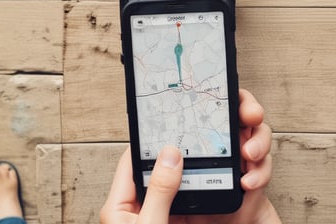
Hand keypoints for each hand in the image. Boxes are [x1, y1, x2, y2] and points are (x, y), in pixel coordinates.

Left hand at [100, 89, 281, 223]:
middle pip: (155, 167)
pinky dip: (199, 185)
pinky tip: (214, 177)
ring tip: (206, 150)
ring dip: (189, 167)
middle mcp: (138, 204)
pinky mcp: (175, 219)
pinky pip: (188, 195)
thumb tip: (172, 154)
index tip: (168, 121)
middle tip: (192, 131)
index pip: (133, 159)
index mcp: (122, 201)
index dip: (149, 138)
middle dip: (174, 150)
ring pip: (173, 181)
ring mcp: (158, 212)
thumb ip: (161, 190)